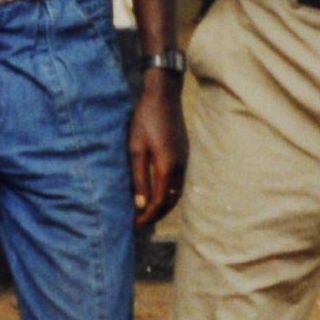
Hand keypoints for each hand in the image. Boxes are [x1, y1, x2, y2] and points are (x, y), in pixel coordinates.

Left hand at [128, 69, 187, 229]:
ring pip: (177, 191)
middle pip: (171, 200)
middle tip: (141, 222)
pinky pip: (178, 181)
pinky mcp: (183, 153)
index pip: (159, 201)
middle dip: (157, 214)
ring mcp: (184, 159)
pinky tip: (157, 191)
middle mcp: (180, 166)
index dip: (148, 215)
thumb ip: (139, 178)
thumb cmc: (145, 119)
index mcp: (167, 167)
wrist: (164, 95)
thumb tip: (140, 205)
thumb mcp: (136, 149)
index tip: (135, 224)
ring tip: (148, 211)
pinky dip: (168, 192)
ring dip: (164, 204)